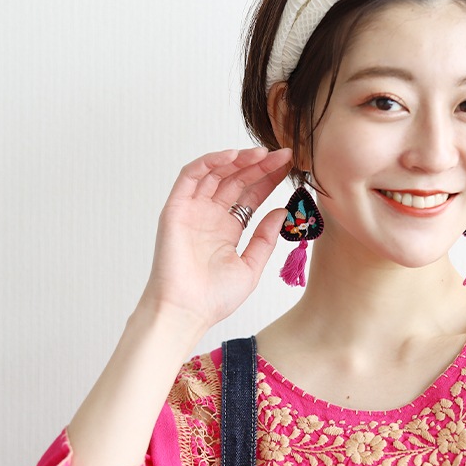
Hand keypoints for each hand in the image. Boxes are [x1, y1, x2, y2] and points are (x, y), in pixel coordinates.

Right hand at [140, 146, 291, 330]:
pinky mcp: (176, 208)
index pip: (250, 195)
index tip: (290, 166)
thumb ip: (265, 239)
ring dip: (238, 159)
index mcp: (227, 229)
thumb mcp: (251, 267)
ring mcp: (192, 210)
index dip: (269, 178)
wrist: (186, 311)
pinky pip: (190, 176)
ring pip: (215, 173)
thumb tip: (282, 211)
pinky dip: (209, 161)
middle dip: (259, 165)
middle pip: (236, 180)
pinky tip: (232, 156)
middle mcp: (210, 216)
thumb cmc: (213, 298)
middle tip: (283, 154)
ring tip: (262, 154)